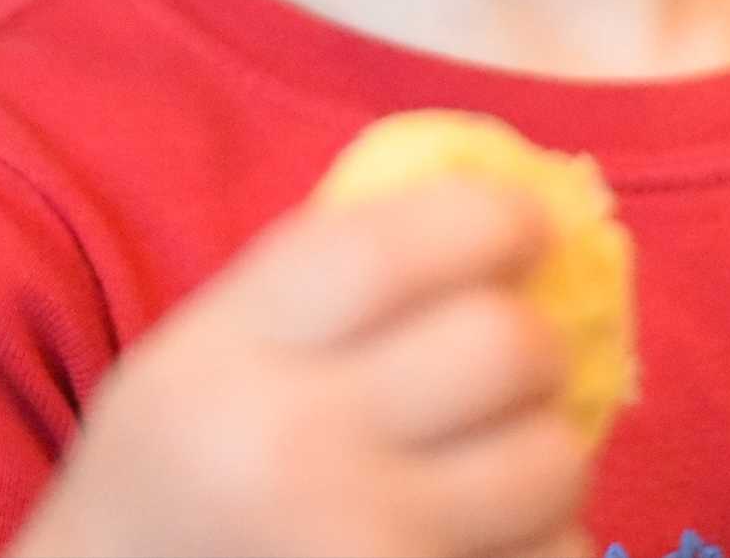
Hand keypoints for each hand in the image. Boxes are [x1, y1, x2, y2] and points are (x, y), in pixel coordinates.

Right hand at [10, 176, 592, 557]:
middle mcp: (290, 453)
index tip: (528, 222)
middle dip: (538, 341)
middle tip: (523, 352)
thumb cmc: (180, 468)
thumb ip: (322, 277)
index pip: (385, 253)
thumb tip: (497, 207)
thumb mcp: (207, 351)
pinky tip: (491, 534)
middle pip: (497, 348)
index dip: (485, 219)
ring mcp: (357, 549)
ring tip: (504, 454)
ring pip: (548, 464)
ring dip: (549, 449)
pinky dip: (544, 539)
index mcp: (231, 357)